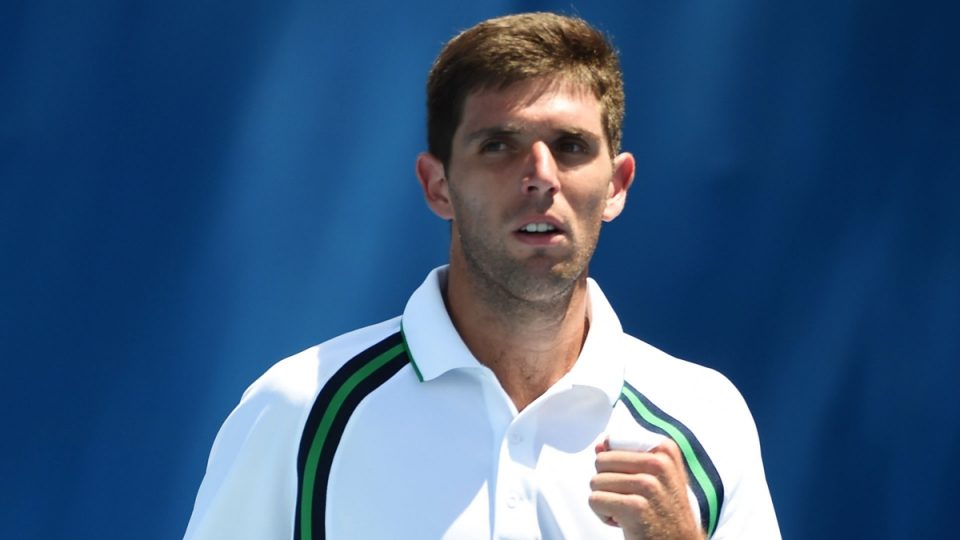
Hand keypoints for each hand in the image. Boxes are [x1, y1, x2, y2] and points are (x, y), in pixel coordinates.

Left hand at [589, 436, 704, 539]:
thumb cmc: (664, 511)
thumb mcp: (656, 477)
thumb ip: (628, 456)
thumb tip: (600, 445)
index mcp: (664, 450)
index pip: (613, 443)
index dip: (614, 465)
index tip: (631, 481)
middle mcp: (659, 463)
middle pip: (601, 461)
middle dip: (606, 483)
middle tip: (626, 499)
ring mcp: (648, 485)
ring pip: (595, 481)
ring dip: (605, 501)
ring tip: (626, 511)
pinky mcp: (635, 507)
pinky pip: (595, 500)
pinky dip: (602, 514)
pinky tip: (622, 522)